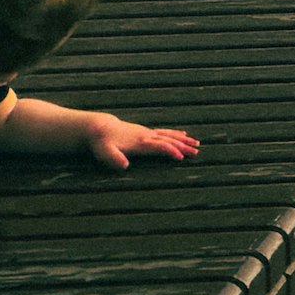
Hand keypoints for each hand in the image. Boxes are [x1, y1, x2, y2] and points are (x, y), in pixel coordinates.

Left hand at [76, 113, 197, 169]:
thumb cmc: (101, 142)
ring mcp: (147, 132)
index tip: (181, 158)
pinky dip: (176, 133)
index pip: (159, 146)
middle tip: (197, 152)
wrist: (98, 128)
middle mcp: (146, 136)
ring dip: (184, 139)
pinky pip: (165, 132)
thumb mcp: (104, 152)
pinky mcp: (145, 132)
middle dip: (183, 146)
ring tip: (197, 143)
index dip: (170, 151)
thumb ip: (113, 159)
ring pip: (169, 135)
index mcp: (140, 142)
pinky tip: (183, 134)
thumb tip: (124, 166)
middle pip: (169, 140)